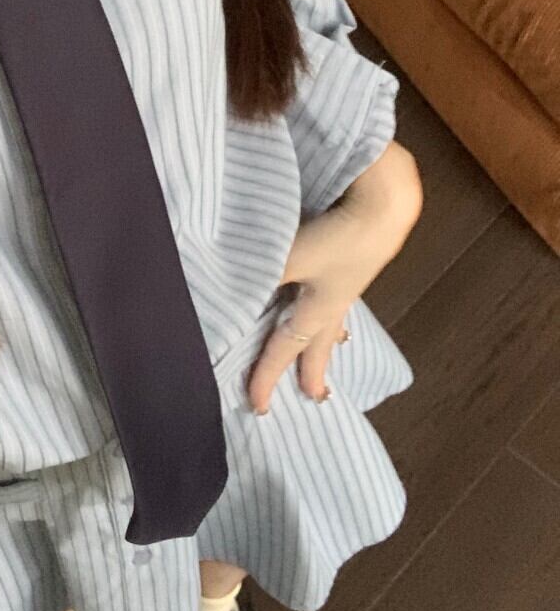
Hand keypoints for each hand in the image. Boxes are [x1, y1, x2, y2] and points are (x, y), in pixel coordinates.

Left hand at [246, 141, 422, 413]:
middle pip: (318, 344)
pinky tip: (335, 295)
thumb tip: (226, 295)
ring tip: (333, 349)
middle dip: (312, 371)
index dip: (267, 377)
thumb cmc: (337, 236)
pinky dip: (333, 307)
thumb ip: (256, 277)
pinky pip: (338, 295)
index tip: (258, 407)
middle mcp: (334, 302)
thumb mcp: (287, 259)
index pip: (284, 350)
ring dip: (326, 339)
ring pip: (332, 321)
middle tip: (315, 397)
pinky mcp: (353, 258)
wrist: (385, 203)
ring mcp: (347, 281)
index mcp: (317, 310)